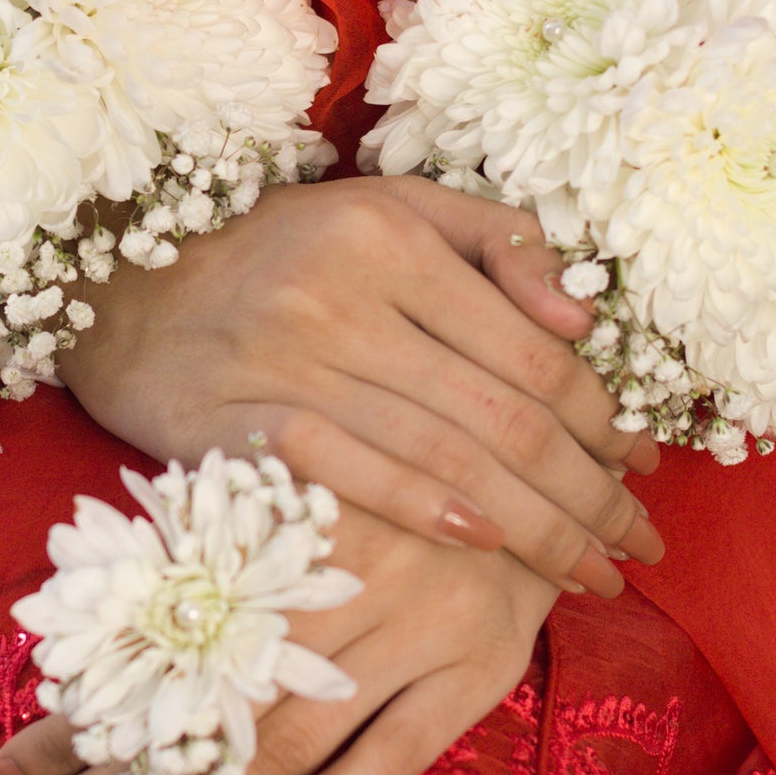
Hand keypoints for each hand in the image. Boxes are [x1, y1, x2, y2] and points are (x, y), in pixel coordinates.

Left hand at [0, 502, 557, 774]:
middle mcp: (348, 573)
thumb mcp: (310, 460)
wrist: (543, 464)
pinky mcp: (477, 673)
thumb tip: (100, 578)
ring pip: (280, 741)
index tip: (6, 769)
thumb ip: (223, 507)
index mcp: (290, 514)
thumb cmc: (404, 462)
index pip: (162, 629)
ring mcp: (419, 627)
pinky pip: (389, 759)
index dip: (83, 703)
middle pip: (209, 699)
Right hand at [59, 175, 661, 595]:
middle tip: (637, 539)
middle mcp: (347, 298)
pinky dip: (432, 518)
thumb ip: (497, 240)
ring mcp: (291, 367)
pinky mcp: (244, 428)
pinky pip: (356, 481)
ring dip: (535, 527)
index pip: (533, 350)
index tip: (644, 465)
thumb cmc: (280, 248)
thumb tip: (583, 324)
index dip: (605, 418)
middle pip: (504, 417)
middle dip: (589, 492)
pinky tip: (491, 550)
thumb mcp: (391, 205)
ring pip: (446, 460)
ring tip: (591, 569)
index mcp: (393, 235)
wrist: (131, 294)